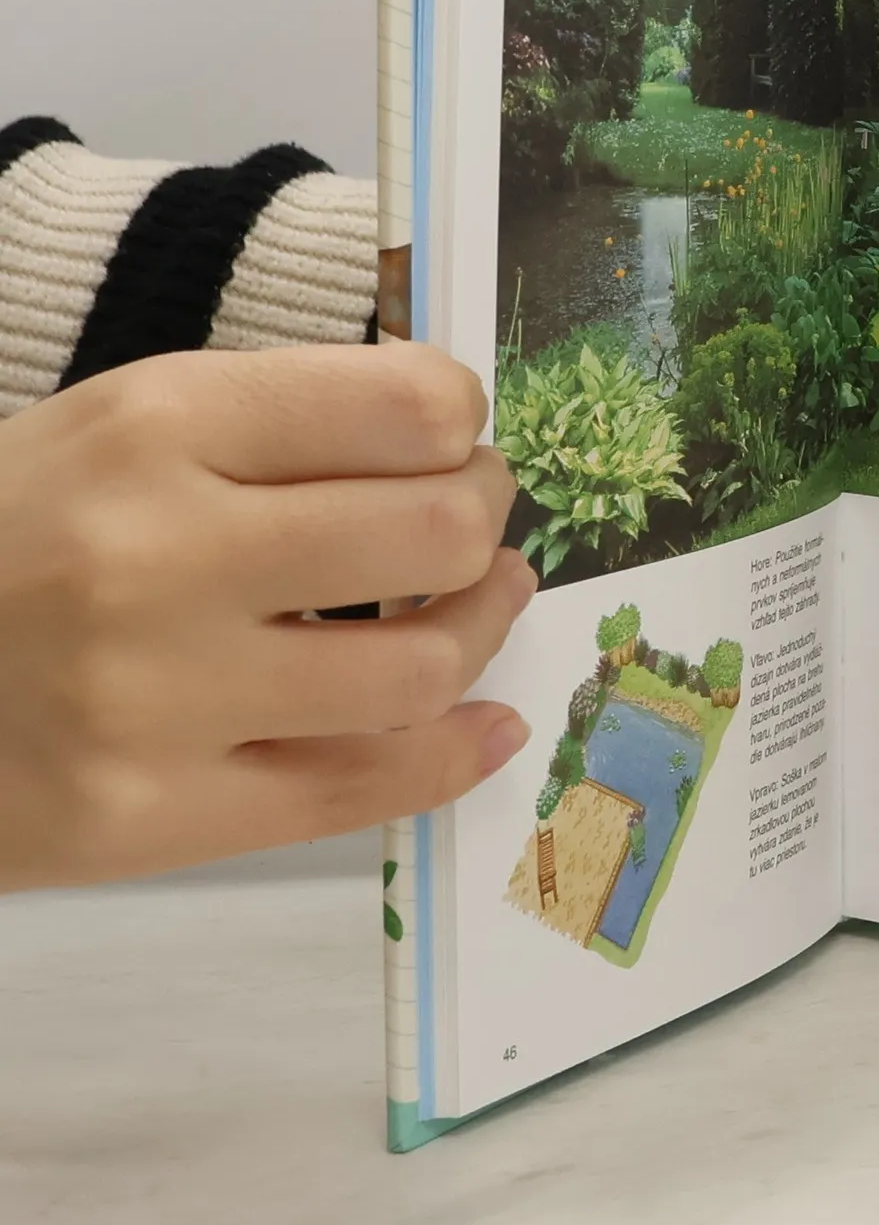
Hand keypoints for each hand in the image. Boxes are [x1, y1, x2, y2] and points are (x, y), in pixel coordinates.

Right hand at [0, 344, 535, 891]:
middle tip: (473, 516)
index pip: (409, 408)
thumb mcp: (122, 425)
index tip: (452, 437)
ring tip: (478, 600)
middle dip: (485, 515)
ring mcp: (153, 701)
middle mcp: (157, 558)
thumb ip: (282, 423)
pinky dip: (454, 753)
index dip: (461, 422)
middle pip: (437, 533)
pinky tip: (486, 721)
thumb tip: (455, 438)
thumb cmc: (14, 534)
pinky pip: (360, 792)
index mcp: (156, 429)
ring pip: (420, 670)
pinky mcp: (147, 816)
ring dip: (483, 627)